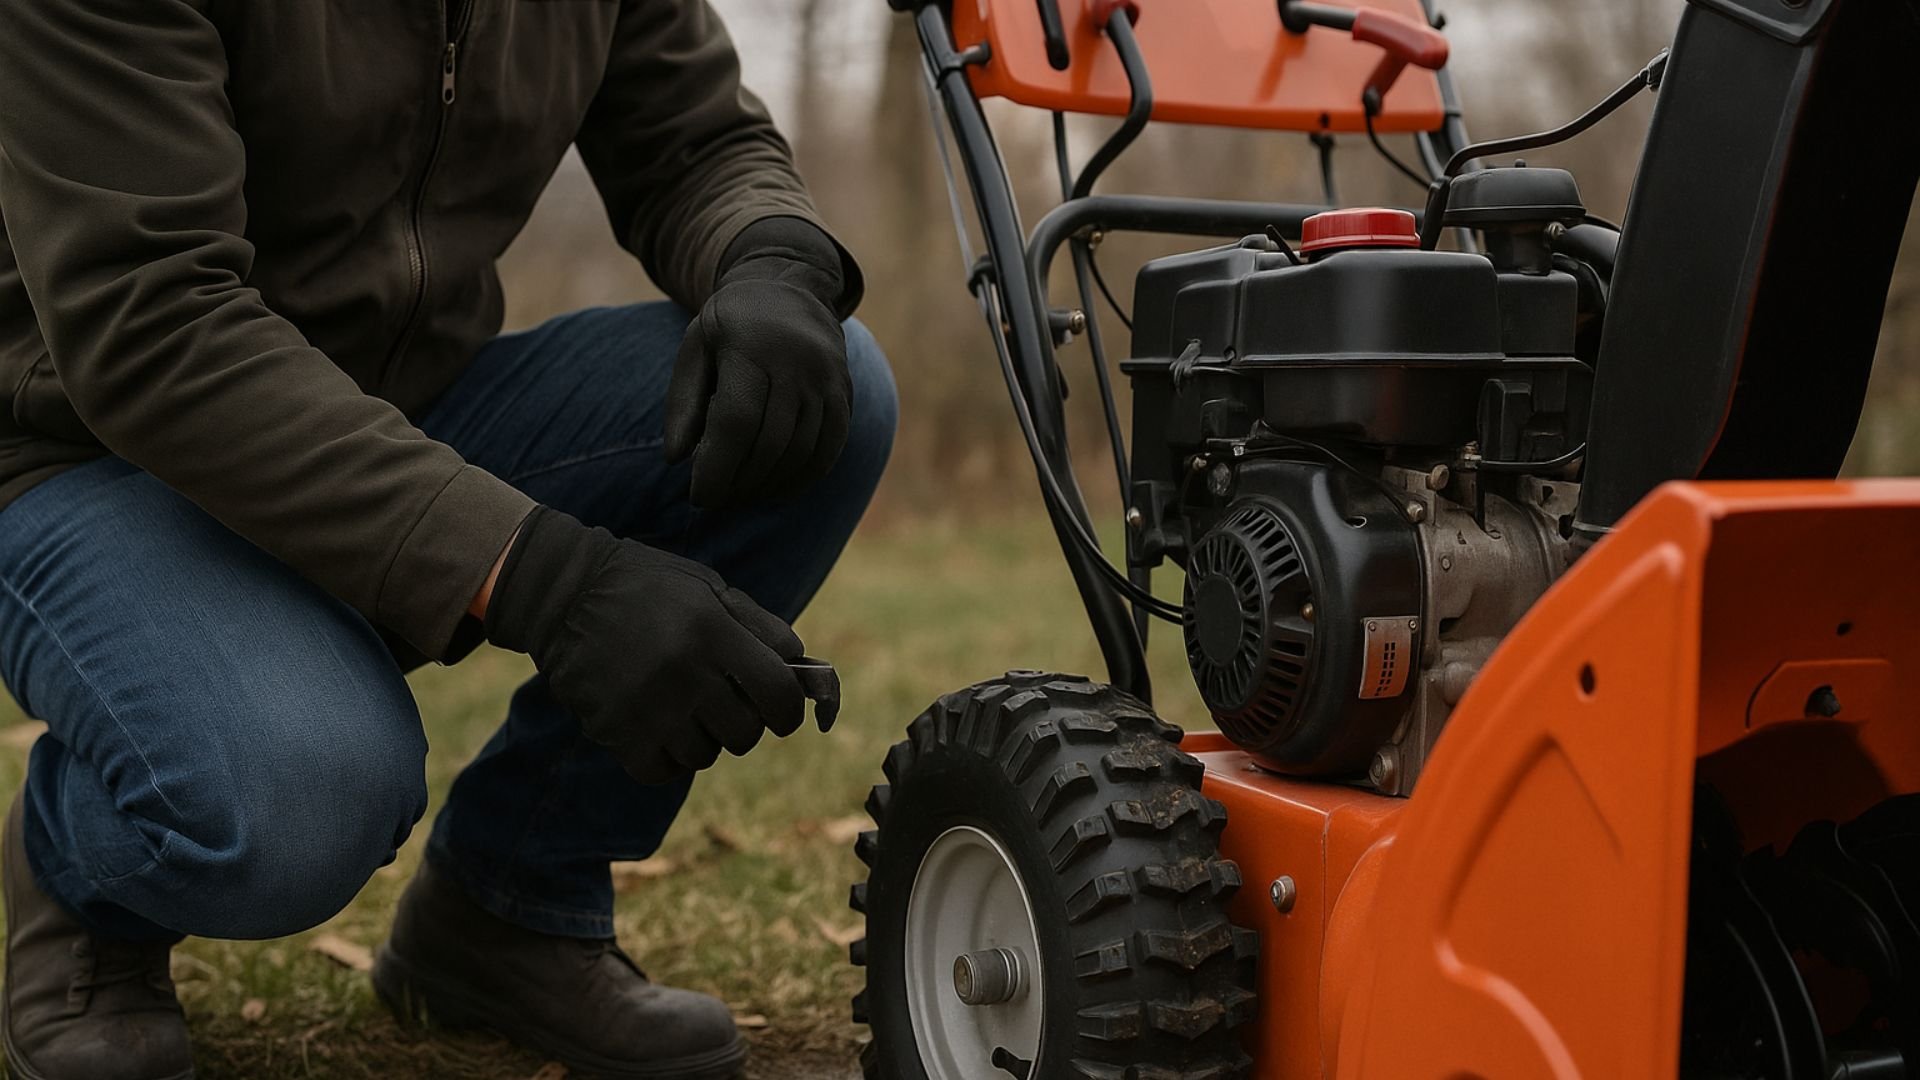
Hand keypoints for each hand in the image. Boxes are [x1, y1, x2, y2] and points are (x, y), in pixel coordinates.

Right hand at [484, 506, 806, 782]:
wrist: (564, 593)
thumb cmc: (649, 588)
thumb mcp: (709, 588)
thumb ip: (760, 627)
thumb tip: (802, 669)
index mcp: (712, 630)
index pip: (779, 694)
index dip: (790, 711)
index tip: (782, 713)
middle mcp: (682, 671)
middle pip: (745, 733)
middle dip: (743, 723)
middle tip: (723, 704)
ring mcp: (647, 705)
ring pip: (704, 756)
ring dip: (702, 739)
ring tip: (682, 708)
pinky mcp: (614, 730)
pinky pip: (662, 771)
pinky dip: (667, 759)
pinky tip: (659, 729)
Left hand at [664, 217, 853, 507]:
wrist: (789, 290)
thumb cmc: (731, 326)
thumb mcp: (695, 348)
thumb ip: (682, 401)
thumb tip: (676, 459)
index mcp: (751, 347)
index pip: (736, 421)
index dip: (717, 467)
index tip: (699, 497)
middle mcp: (797, 362)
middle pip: (770, 442)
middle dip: (741, 482)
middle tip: (718, 501)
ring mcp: (826, 378)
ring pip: (802, 451)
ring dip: (770, 484)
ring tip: (742, 495)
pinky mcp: (844, 393)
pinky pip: (830, 448)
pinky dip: (804, 477)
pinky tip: (778, 489)